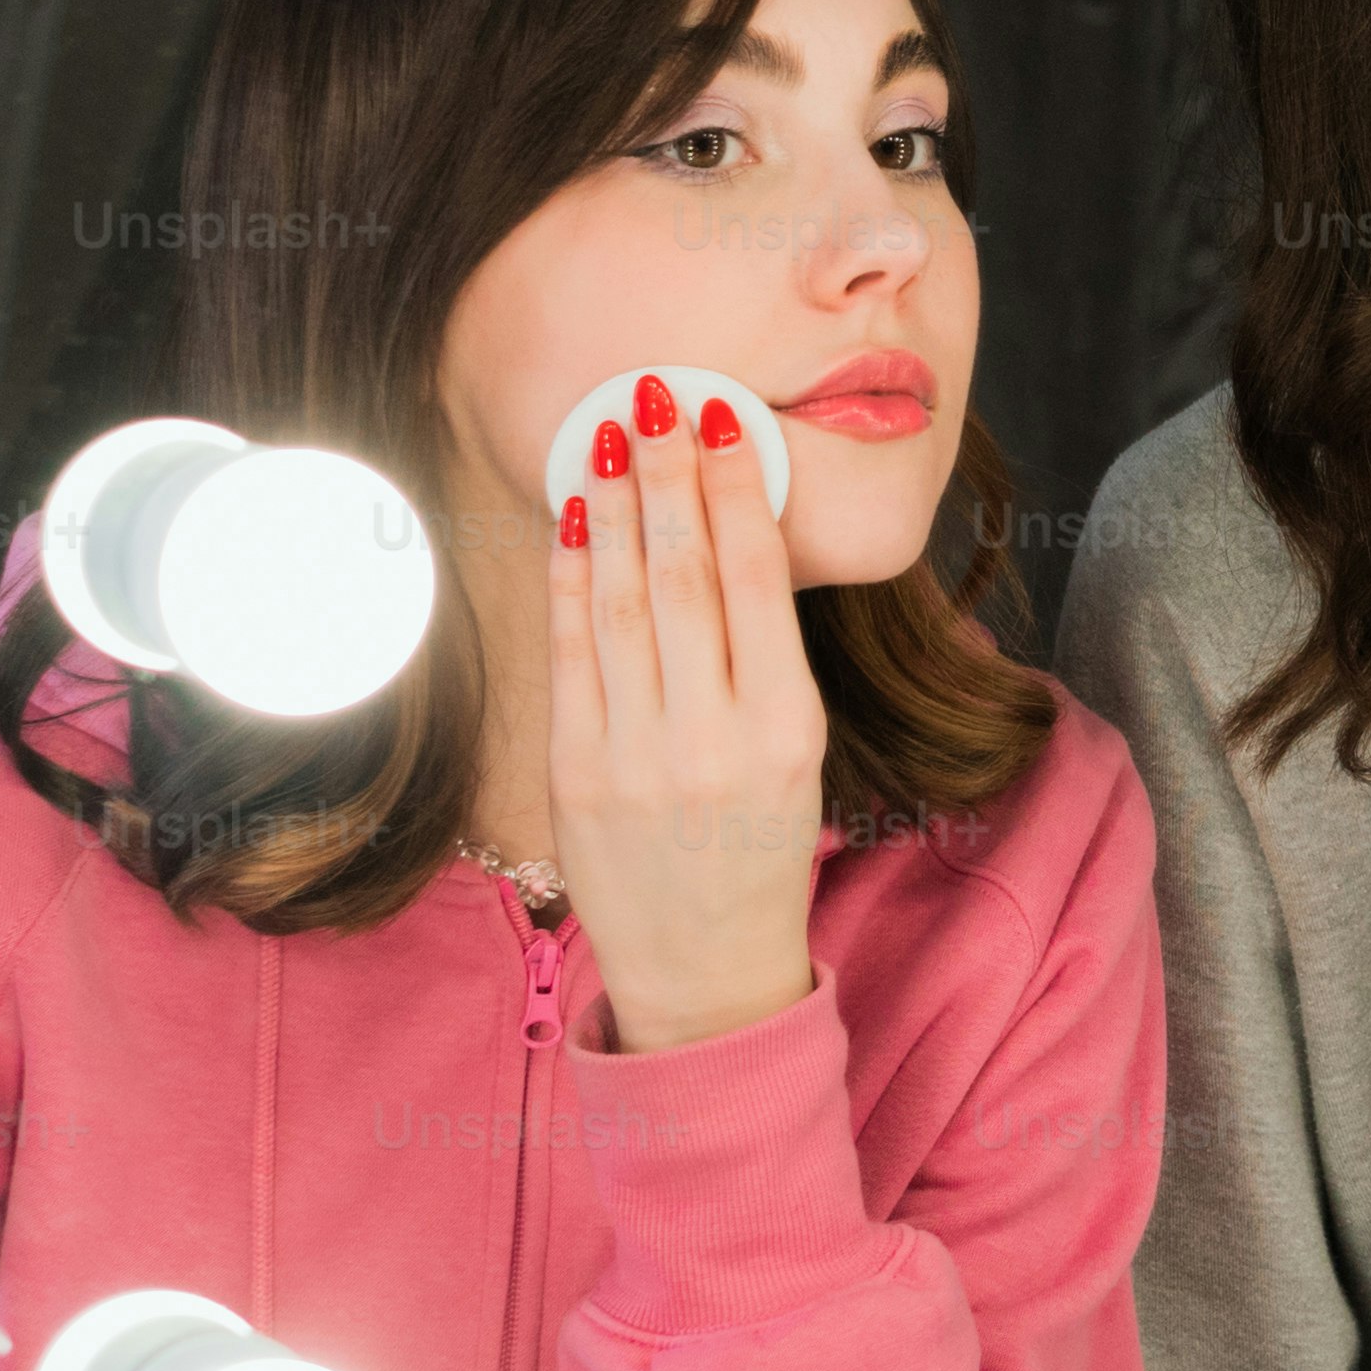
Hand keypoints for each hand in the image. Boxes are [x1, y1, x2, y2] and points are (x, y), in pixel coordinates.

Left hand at [544, 373, 829, 1051]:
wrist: (708, 972)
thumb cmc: (761, 846)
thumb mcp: (799, 754)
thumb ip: (766, 656)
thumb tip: (735, 533)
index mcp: (787, 727)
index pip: (759, 581)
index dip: (736, 491)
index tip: (721, 423)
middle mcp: (714, 739)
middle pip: (686, 577)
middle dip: (668, 477)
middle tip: (655, 397)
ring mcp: (638, 758)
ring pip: (622, 605)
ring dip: (613, 509)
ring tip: (607, 435)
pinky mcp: (577, 776)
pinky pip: (572, 656)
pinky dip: (571, 580)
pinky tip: (574, 521)